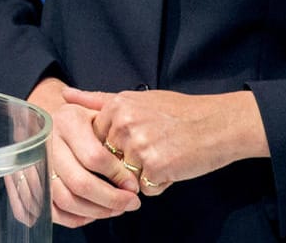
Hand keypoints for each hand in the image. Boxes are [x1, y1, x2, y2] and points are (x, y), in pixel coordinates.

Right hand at [28, 77, 141, 227]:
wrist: (48, 118)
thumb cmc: (84, 118)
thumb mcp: (100, 111)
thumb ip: (117, 130)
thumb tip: (133, 168)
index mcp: (67, 121)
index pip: (94, 157)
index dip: (118, 176)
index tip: (133, 185)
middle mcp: (48, 142)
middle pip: (79, 182)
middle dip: (110, 199)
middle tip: (131, 203)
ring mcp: (34, 163)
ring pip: (65, 200)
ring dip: (95, 211)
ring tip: (116, 209)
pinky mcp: (27, 182)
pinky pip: (51, 210)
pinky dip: (74, 218)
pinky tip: (93, 213)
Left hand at [67, 86, 266, 192]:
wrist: (219, 124)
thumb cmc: (180, 112)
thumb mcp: (137, 99)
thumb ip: (98, 100)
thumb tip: (65, 95)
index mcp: (117, 106)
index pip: (96, 141)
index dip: (117, 147)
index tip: (139, 136)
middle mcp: (124, 124)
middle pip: (109, 161)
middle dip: (130, 162)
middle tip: (157, 144)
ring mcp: (139, 146)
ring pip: (126, 178)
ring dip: (145, 174)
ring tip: (166, 153)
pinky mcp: (156, 167)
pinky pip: (146, 190)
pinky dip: (161, 183)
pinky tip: (175, 164)